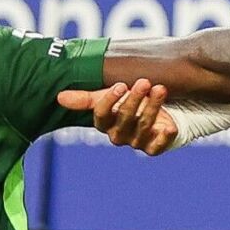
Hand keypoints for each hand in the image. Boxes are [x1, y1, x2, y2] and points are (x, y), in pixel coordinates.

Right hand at [56, 78, 177, 154]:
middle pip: (125, 118)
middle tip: (144, 82)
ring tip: (160, 89)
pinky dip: (164, 137)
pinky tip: (170, 127)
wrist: (153, 112)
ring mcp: (136, 142)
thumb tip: (59, 96)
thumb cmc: (126, 103)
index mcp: (104, 123)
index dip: (109, 101)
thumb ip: (84, 99)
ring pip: (143, 126)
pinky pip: (158, 146)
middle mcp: (118, 135)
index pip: (102, 115)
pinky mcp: (153, 148)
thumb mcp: (105, 97)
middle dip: (134, 100)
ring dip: (153, 107)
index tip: (120, 85)